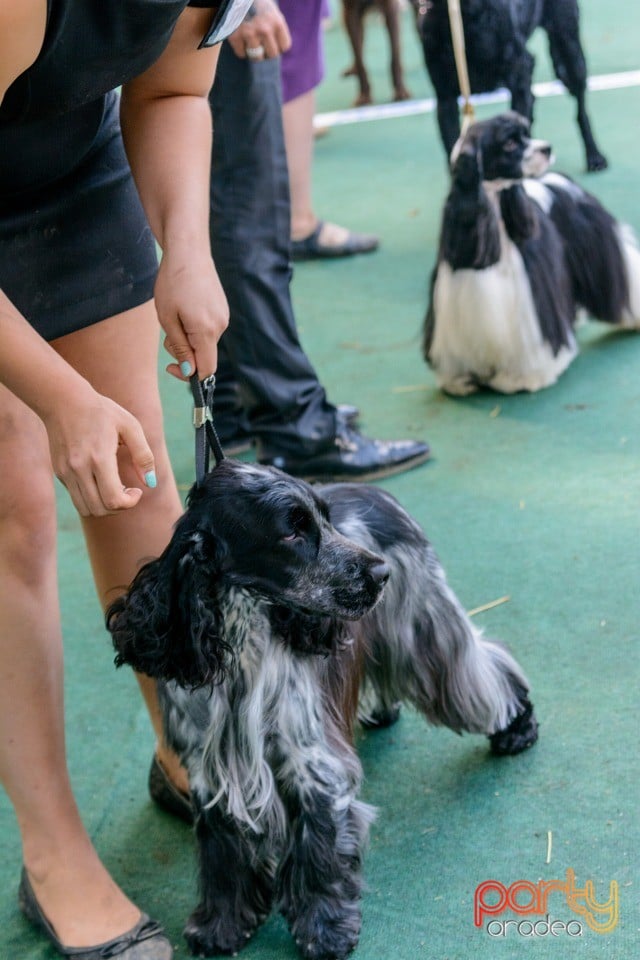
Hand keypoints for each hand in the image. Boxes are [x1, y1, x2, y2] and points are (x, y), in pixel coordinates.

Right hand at [43, 387, 155, 516]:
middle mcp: (79, 469)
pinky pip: (76, 498)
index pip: (113, 500)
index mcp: (99, 458)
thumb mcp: (130, 426)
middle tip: (128, 491)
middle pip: (100, 510)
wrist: (62, 400)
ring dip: (104, 506)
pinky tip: (100, 481)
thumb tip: (150, 482)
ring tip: (114, 489)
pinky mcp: (59, 472)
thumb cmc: (101, 411)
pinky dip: (91, 498)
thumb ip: (143, 455)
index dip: (129, 503)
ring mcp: (66, 472)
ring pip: (85, 509)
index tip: (136, 490)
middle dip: (119, 507)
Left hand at [154, 250, 228, 380]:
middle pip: (203, 355)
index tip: (171, 367)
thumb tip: (190, 372)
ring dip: (187, 337)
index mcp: (206, 331)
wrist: (188, 251)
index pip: (206, 369)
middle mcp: (220, 326)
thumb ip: (179, 347)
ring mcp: (223, 317)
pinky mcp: (222, 309)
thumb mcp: (167, 318)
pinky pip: (208, 328)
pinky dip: (194, 327)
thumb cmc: (173, 283)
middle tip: (167, 331)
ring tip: (175, 313)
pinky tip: (186, 307)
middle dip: (183, 351)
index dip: (189, 375)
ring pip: (204, 341)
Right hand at [227, 0, 290, 59]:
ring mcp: (249, 33)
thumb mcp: (272, 14)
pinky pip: (241, 54)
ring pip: (256, 57)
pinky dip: (240, 48)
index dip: (278, 45)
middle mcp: (265, 29)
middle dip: (267, 51)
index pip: (284, 47)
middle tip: (261, 42)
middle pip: (272, 54)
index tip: (272, 38)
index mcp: (277, 22)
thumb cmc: (257, 7)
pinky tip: (240, 37)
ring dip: (253, 52)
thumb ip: (276, 32)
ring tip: (250, 40)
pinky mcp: (235, 36)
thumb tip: (274, 53)